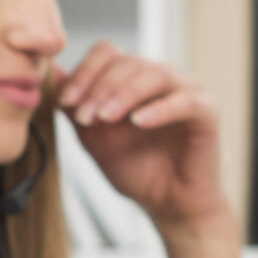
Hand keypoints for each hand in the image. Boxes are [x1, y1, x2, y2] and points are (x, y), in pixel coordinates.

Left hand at [55, 45, 249, 257]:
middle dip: (98, 88)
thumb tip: (51, 74)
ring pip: (154, 74)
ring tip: (105, 117)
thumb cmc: (134, 168)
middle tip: (83, 116)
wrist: (167, 203)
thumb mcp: (94, 138)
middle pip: (127, 61)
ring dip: (123, 93)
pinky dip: (160, 109)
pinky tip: (139, 122)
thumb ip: (75, 107)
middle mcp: (159, 77)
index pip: (106, 53)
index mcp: (132, 78)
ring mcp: (185, 90)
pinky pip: (186, 101)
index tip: (66, 102)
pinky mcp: (206, 111)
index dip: (84, 73)